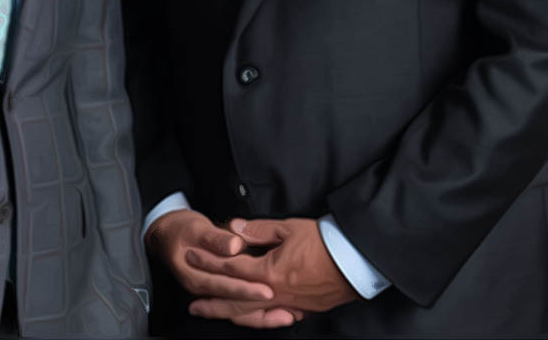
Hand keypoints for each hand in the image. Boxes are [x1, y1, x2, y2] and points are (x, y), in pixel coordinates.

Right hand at [146, 209, 292, 311]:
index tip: (268, 289)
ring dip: (266, 316)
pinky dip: (260, 311)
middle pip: (236, 307)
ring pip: (241, 313)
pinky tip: (279, 309)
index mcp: (196, 276)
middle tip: (288, 309)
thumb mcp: (196, 229)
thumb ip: (216, 239)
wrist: (167, 236)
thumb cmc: (182, 231)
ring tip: (289, 314)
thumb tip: (234, 245)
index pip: (226, 286)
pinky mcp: (221, 291)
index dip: (247, 288)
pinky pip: (241, 308)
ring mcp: (214, 293)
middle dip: (264, 310)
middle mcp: (205, 290)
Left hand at [186, 217, 356, 321]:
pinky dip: (257, 319)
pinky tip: (250, 318)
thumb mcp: (288, 228)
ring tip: (214, 313)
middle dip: (212, 302)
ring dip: (230, 313)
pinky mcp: (303, 310)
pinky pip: (273, 318)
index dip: (209, 262)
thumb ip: (258, 230)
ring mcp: (290, 305)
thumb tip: (234, 229)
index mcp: (269, 273)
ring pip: (253, 314)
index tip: (192, 257)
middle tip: (192, 304)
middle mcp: (276, 294)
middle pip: (236, 301)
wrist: (355, 261)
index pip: (231, 267)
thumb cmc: (324, 243)